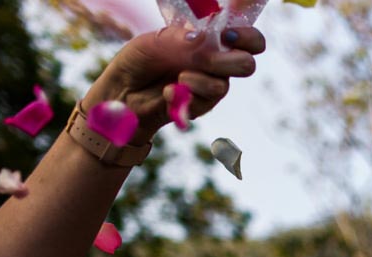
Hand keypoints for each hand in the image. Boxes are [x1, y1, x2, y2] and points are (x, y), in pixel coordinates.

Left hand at [81, 25, 265, 139]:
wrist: (123, 89)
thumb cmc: (140, 59)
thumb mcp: (156, 41)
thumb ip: (182, 39)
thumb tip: (205, 38)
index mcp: (211, 41)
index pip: (248, 39)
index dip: (248, 37)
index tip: (228, 36)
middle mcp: (216, 64)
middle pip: (247, 65)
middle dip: (229, 63)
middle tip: (206, 60)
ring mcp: (210, 85)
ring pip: (223, 86)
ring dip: (199, 80)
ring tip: (178, 78)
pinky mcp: (201, 106)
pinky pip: (205, 102)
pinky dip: (185, 96)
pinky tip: (168, 92)